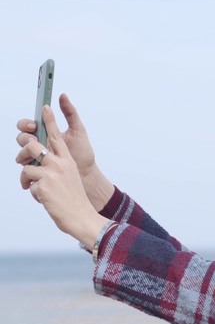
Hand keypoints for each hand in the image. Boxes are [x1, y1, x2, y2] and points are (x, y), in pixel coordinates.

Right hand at [16, 94, 95, 174]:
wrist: (86, 174)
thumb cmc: (82, 152)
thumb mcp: (78, 130)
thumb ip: (70, 113)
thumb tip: (63, 95)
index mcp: (47, 132)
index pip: (30, 124)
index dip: (27, 123)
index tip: (34, 124)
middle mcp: (40, 143)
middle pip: (22, 135)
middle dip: (24, 135)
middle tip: (35, 139)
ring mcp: (37, 155)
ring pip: (22, 149)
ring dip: (25, 149)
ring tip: (37, 152)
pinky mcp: (37, 168)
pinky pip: (25, 163)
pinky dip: (27, 161)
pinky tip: (36, 162)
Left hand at [17, 105, 108, 246]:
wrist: (81, 216)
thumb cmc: (73, 200)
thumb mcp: (68, 180)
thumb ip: (54, 169)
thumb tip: (34, 167)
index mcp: (67, 161)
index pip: (56, 136)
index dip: (50, 121)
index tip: (45, 106)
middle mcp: (60, 164)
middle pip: (33, 145)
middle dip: (24, 150)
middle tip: (25, 158)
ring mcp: (51, 173)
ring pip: (25, 166)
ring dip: (27, 179)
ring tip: (34, 187)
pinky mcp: (44, 185)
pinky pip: (28, 184)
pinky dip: (33, 193)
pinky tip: (44, 199)